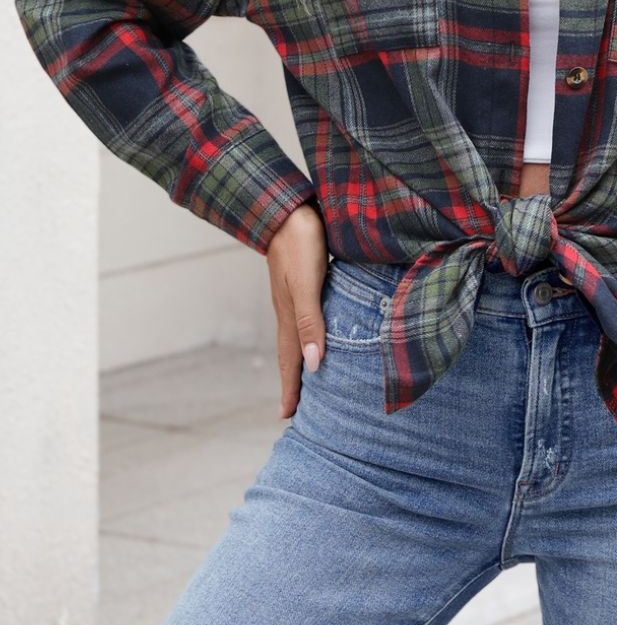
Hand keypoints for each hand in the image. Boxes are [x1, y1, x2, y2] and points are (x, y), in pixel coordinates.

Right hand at [266, 201, 327, 419]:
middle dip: (294, 380)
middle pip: (291, 352)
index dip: (291, 388)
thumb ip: (311, 321)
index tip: (287, 416)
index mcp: (289, 315)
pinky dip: (311, 333)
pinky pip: (306, 317)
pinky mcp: (303, 281)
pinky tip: (321, 331)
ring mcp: (294, 295)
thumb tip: (314, 364)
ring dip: (303, 358)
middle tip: (296, 407)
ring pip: (299, 335)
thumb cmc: (300, 243)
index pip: (291, 360)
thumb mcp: (307, 284)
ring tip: (309, 376)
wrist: (287, 208)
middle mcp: (290, 309)